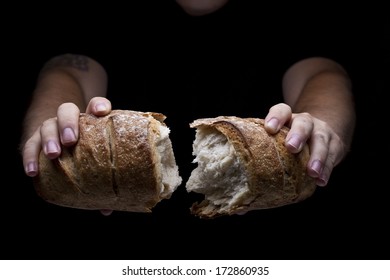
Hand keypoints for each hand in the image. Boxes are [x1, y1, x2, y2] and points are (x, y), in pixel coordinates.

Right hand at [22, 97, 111, 215]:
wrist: (59, 138)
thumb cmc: (85, 152)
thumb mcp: (95, 163)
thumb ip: (102, 181)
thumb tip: (107, 209)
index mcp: (89, 119)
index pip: (96, 104)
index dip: (98, 105)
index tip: (100, 112)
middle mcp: (69, 119)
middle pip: (66, 110)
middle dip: (68, 123)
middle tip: (70, 140)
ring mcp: (50, 127)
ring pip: (47, 125)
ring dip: (49, 138)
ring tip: (53, 154)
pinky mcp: (34, 139)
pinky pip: (29, 145)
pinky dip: (30, 156)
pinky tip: (33, 171)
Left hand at [264, 103, 345, 186]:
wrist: (320, 132)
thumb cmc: (288, 139)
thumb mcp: (278, 138)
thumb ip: (263, 150)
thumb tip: (239, 183)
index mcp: (288, 118)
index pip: (282, 110)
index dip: (276, 117)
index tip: (269, 128)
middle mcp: (305, 121)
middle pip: (303, 123)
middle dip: (297, 134)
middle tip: (291, 148)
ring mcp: (322, 131)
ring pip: (321, 139)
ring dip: (317, 156)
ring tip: (311, 172)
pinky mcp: (335, 144)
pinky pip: (333, 156)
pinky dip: (327, 169)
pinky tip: (321, 181)